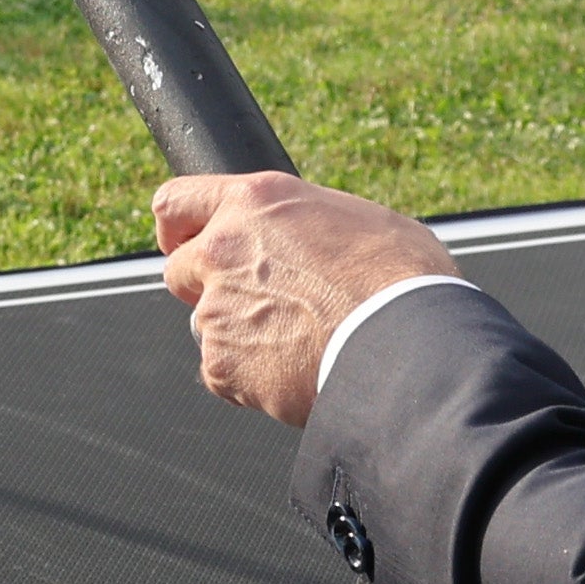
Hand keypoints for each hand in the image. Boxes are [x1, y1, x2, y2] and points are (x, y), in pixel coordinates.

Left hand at [152, 173, 466, 428]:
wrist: (409, 347)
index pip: (175, 203)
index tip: (184, 244)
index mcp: (256, 203)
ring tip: (305, 345)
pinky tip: (299, 374)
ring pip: (209, 327)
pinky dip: (253, 380)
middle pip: (180, 271)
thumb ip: (303, 228)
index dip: (178, 229)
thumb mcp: (358, 221)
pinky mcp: (221, 364)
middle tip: (261, 306)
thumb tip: (301, 243)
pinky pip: (225, 375)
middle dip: (208, 288)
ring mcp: (216, 309)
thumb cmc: (404, 281)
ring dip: (242, 337)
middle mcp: (223, 250)